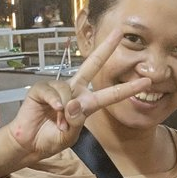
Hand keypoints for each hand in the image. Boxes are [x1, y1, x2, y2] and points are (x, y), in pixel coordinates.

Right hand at [0, 30, 151, 177]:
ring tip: (58, 124)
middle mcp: (74, 91)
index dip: (127, 88)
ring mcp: (58, 88)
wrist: (30, 145)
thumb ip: (77, 119)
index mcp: (86, 103)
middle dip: (105, 48)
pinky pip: (53, 92)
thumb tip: (72, 104)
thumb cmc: (52, 139)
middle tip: (120, 32)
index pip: (110, 94)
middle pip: (92, 65)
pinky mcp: (41, 89)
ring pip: (68, 90)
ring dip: (64, 112)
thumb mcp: (71, 134)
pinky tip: (52, 111)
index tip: (146, 82)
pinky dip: (54, 103)